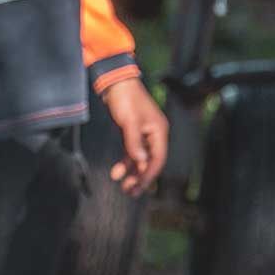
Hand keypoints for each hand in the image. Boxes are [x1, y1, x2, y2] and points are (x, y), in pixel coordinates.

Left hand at [101, 80, 168, 196]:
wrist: (115, 81)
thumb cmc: (125, 98)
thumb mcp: (129, 122)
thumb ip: (134, 143)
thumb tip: (140, 161)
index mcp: (159, 131)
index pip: (158, 159)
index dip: (149, 174)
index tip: (139, 187)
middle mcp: (154, 134)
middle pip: (150, 161)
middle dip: (141, 178)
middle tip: (131, 192)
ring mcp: (143, 133)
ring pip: (140, 159)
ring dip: (132, 173)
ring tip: (124, 186)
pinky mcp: (132, 132)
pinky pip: (132, 152)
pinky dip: (125, 162)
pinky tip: (117, 172)